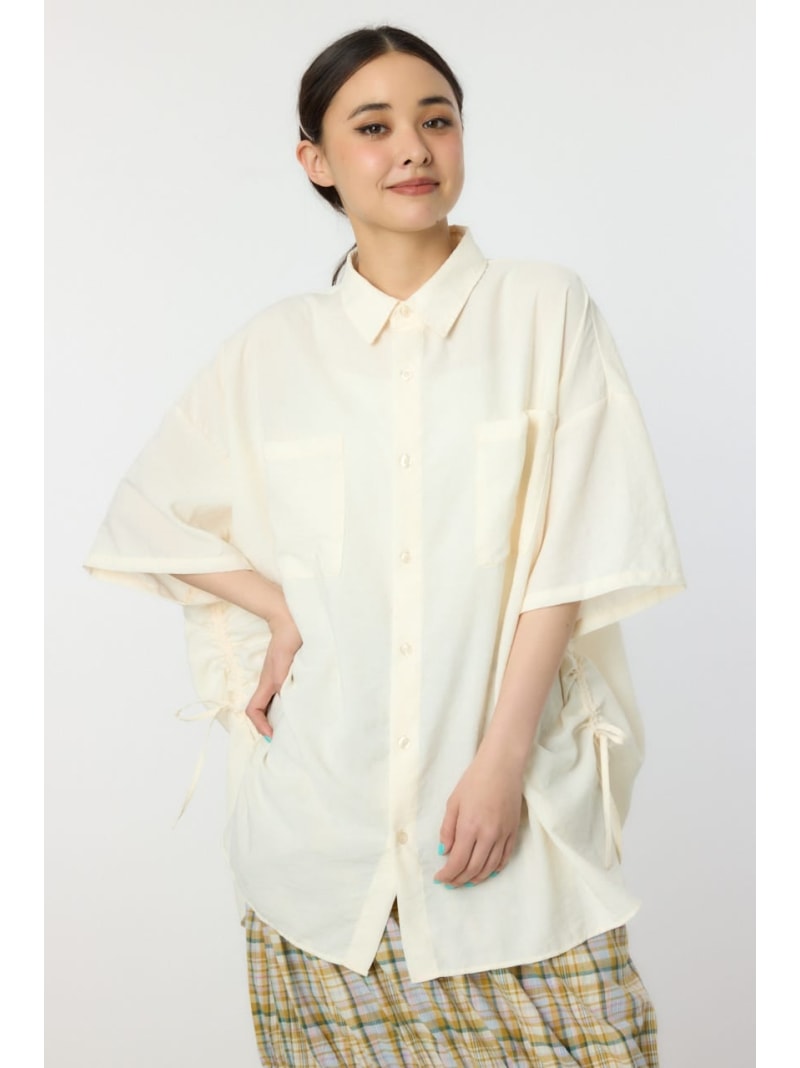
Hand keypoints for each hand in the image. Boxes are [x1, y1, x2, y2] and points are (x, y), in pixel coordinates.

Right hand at [245, 613, 302, 738]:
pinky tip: (304, 707)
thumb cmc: (287, 640)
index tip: (272, 736)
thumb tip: (283, 703)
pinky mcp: (287, 673)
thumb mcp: (284, 664)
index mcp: (267, 683)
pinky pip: (284, 695)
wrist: (292, 621)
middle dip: (269, 726)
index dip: (260, 726)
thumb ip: (281, 683)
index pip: (253, 709)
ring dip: (281, 717)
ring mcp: (278, 679)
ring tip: (295, 728)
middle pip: (263, 711)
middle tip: (285, 738)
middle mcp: (270, 684)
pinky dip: (290, 705)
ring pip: (274, 704)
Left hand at [434, 751, 523, 887]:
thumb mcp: (453, 802)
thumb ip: (447, 829)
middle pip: (473, 869)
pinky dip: (494, 869)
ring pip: (490, 868)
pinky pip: (505, 858)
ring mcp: (503, 835)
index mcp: (469, 827)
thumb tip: (444, 852)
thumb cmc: (474, 780)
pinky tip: (486, 872)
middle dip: (459, 880)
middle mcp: (488, 835)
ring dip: (476, 878)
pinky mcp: (514, 832)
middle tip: (450, 883)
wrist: (501, 767)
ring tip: (466, 881)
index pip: (457, 862)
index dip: (447, 874)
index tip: (440, 878)